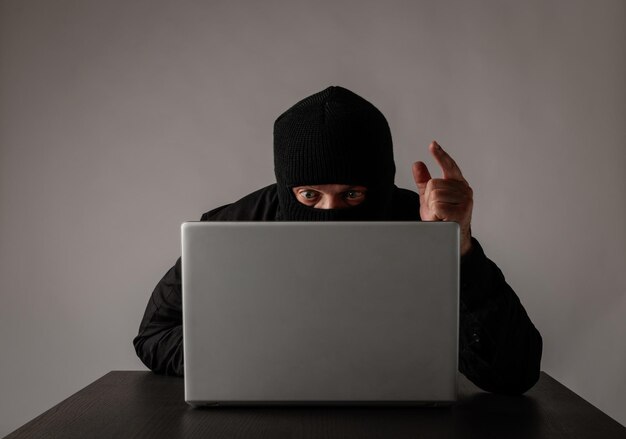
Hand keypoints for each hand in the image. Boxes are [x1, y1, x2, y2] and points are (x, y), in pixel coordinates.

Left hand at [412, 141, 473, 255]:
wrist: (449, 238)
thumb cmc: (441, 217)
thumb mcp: (429, 198)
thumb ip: (424, 181)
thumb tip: (417, 163)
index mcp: (458, 184)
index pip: (449, 166)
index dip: (440, 155)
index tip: (432, 144)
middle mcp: (464, 190)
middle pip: (434, 184)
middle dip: (429, 198)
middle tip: (436, 209)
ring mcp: (465, 200)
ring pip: (435, 194)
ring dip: (433, 207)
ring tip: (440, 214)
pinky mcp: (462, 211)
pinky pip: (438, 206)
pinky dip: (436, 214)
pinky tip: (443, 219)